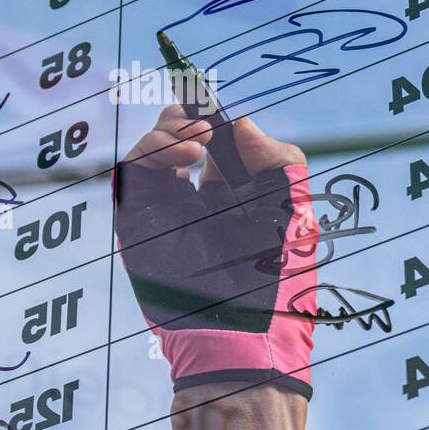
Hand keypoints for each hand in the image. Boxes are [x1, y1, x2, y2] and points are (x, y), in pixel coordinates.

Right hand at [113, 106, 317, 398]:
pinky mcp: (141, 226)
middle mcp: (199, 202)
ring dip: (167, 131)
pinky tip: (186, 157)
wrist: (246, 336)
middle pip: (177, 139)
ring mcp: (167, 213)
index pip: (219, 143)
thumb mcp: (296, 213)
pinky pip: (132, 176)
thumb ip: (280, 162)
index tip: (212, 93)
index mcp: (239, 198)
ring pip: (151, 152)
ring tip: (197, 142)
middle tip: (204, 122)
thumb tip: (243, 124)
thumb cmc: (279, 282)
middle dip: (185, 117)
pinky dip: (152, 153)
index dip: (212, 114)